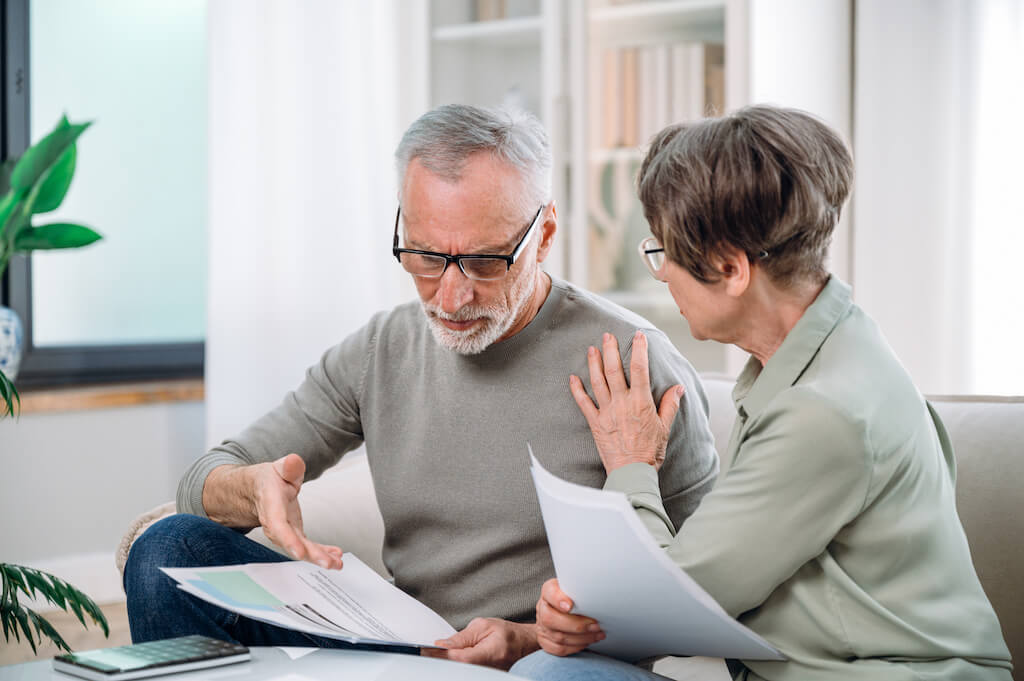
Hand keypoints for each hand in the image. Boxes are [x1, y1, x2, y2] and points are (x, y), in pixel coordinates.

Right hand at [252, 454, 343, 568]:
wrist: (258, 490)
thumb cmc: (268, 480)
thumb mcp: (277, 468)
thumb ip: (288, 467)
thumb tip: (293, 461)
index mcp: (270, 505)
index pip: (276, 525)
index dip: (287, 539)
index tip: (300, 551)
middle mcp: (277, 523)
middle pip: (291, 542)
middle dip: (309, 554)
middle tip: (327, 563)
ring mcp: (286, 531)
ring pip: (301, 548)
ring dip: (319, 557)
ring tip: (336, 563)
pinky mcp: (295, 534)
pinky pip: (308, 546)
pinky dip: (322, 552)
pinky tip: (335, 557)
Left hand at [423, 617, 539, 669]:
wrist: (524, 644)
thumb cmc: (507, 633)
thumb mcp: (484, 626)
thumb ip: (462, 637)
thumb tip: (442, 644)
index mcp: (491, 652)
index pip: (461, 658)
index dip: (442, 655)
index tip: (426, 650)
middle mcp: (490, 669)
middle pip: (458, 669)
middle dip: (441, 660)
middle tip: (426, 652)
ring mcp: (488, 675)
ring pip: (460, 672)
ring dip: (447, 664)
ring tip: (435, 655)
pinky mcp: (484, 677)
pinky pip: (465, 673)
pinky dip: (454, 667)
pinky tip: (447, 660)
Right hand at [535, 579, 603, 655]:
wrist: (557, 611)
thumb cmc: (572, 597)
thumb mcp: (574, 588)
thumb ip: (580, 590)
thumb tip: (597, 595)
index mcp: (548, 591)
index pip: (549, 592)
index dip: (558, 600)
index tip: (570, 606)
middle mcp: (542, 608)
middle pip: (550, 619)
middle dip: (577, 625)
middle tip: (596, 625)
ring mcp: (541, 627)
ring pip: (558, 637)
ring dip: (582, 638)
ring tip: (598, 634)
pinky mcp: (545, 641)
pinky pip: (560, 649)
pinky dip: (576, 647)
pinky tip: (588, 641)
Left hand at [569, 330, 683, 472]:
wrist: (632, 472)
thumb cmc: (650, 452)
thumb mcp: (665, 427)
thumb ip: (670, 405)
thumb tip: (679, 387)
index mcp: (641, 402)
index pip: (640, 369)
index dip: (639, 350)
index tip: (639, 336)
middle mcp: (622, 403)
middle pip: (614, 370)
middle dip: (610, 350)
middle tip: (607, 335)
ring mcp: (606, 412)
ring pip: (597, 382)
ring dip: (593, 364)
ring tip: (591, 349)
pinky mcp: (595, 423)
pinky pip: (583, 403)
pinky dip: (576, 390)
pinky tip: (572, 378)